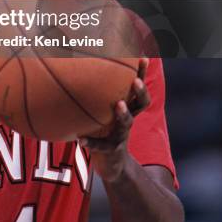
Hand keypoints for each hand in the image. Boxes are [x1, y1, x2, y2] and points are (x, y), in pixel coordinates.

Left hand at [78, 58, 150, 182]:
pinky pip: (101, 146)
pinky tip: (80, 139)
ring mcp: (121, 135)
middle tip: (136, 80)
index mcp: (127, 107)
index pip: (138, 87)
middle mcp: (128, 119)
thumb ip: (94, 93)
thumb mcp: (103, 110)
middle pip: (141, 103)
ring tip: (119, 104)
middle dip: (141, 91)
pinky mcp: (110, 150)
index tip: (143, 57)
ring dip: (123, 114)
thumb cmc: (105, 128)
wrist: (112, 164)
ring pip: (127, 124)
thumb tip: (78, 65)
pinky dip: (91, 142)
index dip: (142, 73)